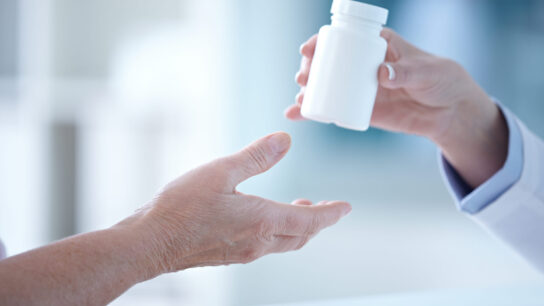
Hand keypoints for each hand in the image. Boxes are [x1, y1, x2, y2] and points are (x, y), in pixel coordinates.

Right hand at [119, 132, 350, 274]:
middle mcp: (258, 242)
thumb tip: (285, 141)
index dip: (331, 213)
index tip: (346, 207)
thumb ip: (256, 157)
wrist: (150, 242)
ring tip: (300, 209)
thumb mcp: (221, 171)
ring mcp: (244, 252)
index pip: (310, 221)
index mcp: (262, 221)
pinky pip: (265, 246)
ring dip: (298, 228)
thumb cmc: (182, 207)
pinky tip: (265, 220)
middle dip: (318, 222)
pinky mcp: (230, 255)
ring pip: (284, 243)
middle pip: (301, 236)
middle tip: (326, 209)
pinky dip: (278, 232)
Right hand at [287, 29, 508, 187]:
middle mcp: (362, 65)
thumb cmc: (440, 80)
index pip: (344, 39)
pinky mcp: (360, 108)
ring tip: (300, 99)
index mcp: (376, 45)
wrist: (448, 111)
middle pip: (328, 62)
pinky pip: (332, 108)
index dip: (322, 42)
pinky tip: (296, 114)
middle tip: (303, 79)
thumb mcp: (425, 72)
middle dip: (310, 69)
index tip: (308, 50)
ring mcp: (359, 87)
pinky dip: (313, 112)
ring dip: (308, 91)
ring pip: (326, 86)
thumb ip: (405, 72)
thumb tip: (381, 74)